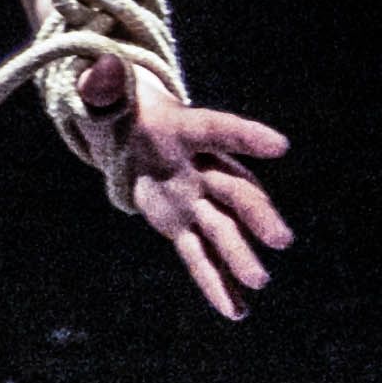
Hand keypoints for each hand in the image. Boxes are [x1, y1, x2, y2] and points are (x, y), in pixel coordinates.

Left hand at [60, 63, 299, 323]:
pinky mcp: (182, 226)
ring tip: (258, 284)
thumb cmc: (118, 109)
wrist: (130, 134)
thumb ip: (102, 87)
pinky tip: (235, 312)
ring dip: (240, 257)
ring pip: (223, 229)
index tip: (281, 145)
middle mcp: (202, 166)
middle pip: (234, 190)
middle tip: (280, 240)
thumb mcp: (103, 96)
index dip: (247, 137)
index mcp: (185, 128)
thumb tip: (100, 71)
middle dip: (257, 215)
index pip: (218, 129)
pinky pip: (199, 257)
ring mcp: (196, 199)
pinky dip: (215, 284)